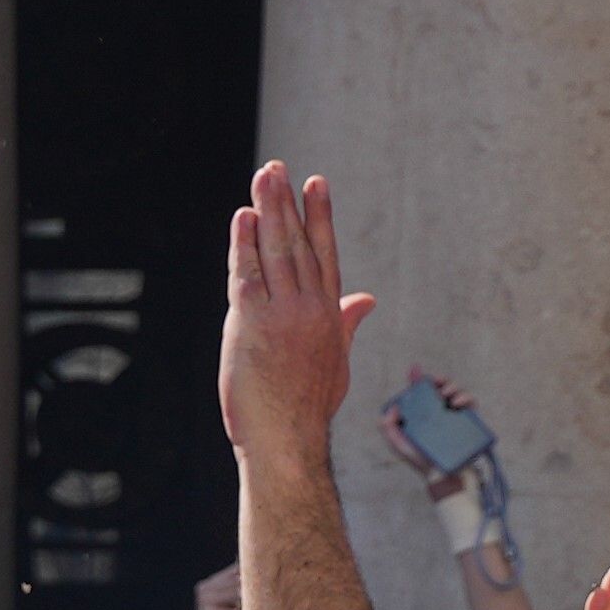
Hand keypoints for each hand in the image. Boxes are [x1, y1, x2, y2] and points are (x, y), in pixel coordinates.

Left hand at [214, 162, 372, 459]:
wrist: (289, 441)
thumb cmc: (309, 407)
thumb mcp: (336, 361)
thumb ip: (347, 323)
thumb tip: (365, 299)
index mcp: (329, 316)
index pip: (326, 255)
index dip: (320, 217)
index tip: (316, 184)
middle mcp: (310, 309)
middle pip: (299, 244)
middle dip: (289, 204)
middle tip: (279, 169)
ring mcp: (283, 314)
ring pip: (276, 252)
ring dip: (268, 211)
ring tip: (263, 177)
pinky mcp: (253, 323)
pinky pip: (247, 274)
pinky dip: (244, 245)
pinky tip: (243, 218)